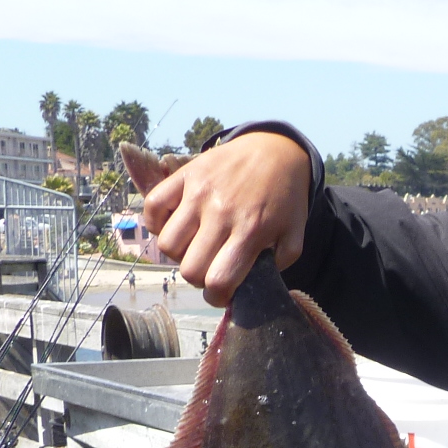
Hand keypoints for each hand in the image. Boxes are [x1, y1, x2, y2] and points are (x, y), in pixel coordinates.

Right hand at [140, 131, 311, 305]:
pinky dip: (158, 223)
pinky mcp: (184, 175)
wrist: (275, 151)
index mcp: (250, 232)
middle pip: (189, 269)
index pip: (218, 281)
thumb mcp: (294, 235)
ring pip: (167, 244)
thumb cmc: (285, 198)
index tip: (220, 293)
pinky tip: (176, 225)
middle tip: (209, 268)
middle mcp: (221, 214)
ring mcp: (198, 193)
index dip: (217, 297)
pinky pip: (153, 208)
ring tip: (194, 246)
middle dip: (199, 278)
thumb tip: (251, 284)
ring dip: (179, 254)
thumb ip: (279, 264)